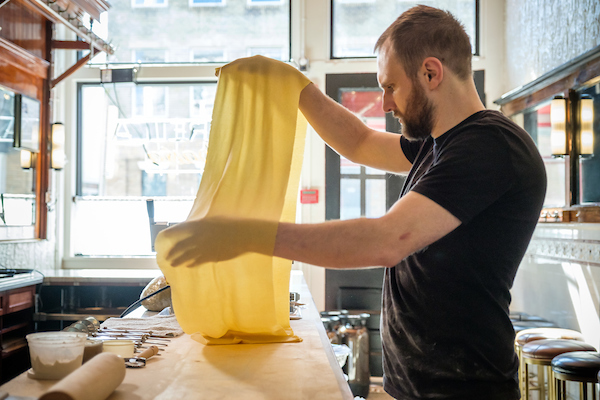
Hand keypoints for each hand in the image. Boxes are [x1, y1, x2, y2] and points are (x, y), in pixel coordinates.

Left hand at [155, 217, 277, 267]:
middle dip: (172, 253)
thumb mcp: (213, 219)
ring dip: (178, 261)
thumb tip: (193, 225)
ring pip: (186, 256)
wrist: (243, 234)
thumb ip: (202, 224)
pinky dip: (192, 264)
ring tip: (173, 264)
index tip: (163, 239)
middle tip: (166, 258)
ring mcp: (204, 248)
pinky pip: (198, 261)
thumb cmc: (231, 223)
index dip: (169, 235)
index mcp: (197, 225)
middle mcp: (197, 237)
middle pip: (180, 246)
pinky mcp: (211, 256)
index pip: (177, 230)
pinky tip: (188, 266)